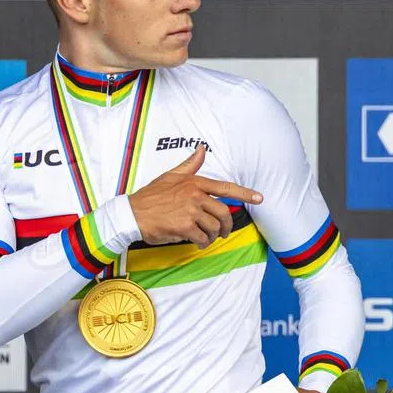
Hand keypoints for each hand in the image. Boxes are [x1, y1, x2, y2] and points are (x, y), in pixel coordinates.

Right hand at [128, 145, 262, 247]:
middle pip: (224, 213)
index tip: (260, 198)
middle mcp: (195, 195)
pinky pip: (202, 238)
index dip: (245, 193)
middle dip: (227, 227)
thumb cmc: (151, 196)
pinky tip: (196, 243)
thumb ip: (190, 165)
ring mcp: (190, 211)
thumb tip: (202, 149)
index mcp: (194, 183)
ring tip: (205, 239)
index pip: (225, 188)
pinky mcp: (184, 226)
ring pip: (214, 228)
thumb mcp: (171, 175)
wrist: (132, 214)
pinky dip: (202, 243)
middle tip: (223, 233)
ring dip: (213, 237)